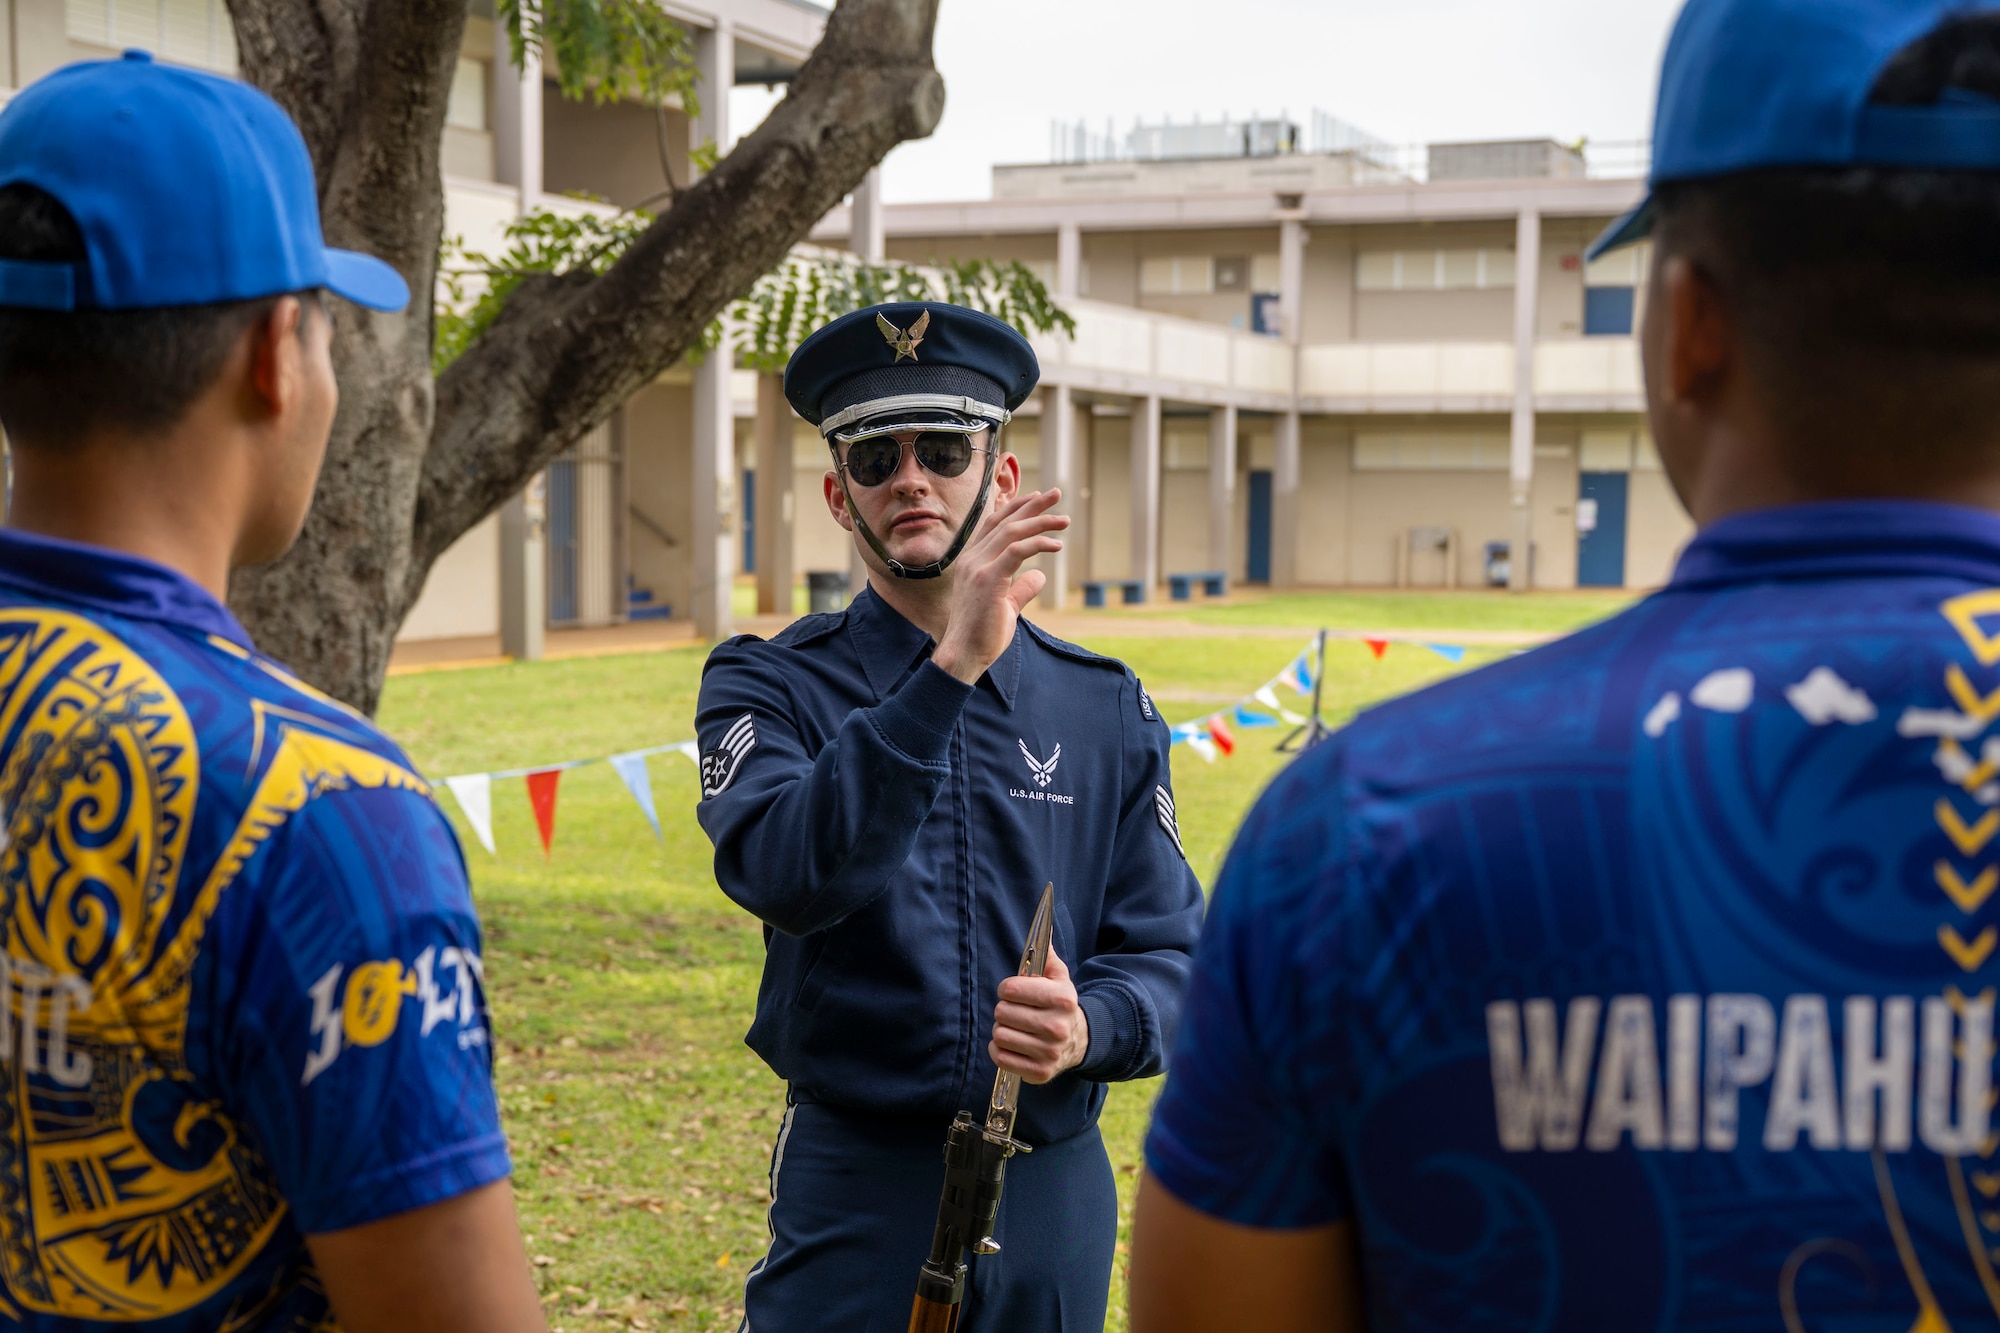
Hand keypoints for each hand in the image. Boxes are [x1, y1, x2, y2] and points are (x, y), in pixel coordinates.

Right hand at [932, 488, 1068, 684]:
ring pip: (1012, 532)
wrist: (962, 656)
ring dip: (1040, 521)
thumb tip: (1040, 576)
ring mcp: (978, 568)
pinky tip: (1056, 546)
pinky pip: (1017, 551)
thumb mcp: (1006, 606)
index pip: (994, 524)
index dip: (1015, 508)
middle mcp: (972, 559)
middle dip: (1032, 505)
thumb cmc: (981, 635)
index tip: (1036, 499)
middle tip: (1056, 494)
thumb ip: (1021, 589)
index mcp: (971, 561)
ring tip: (1064, 519)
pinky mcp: (988, 580)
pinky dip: (1038, 543)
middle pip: (1004, 521)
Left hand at [989, 949, 1089, 1084]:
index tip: (1013, 992)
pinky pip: (1000, 1057)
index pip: (1011, 989)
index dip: (1007, 988)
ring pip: (999, 1035)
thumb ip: (1046, 955)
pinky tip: (1013, 1044)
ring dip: (1002, 1030)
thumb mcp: (1059, 978)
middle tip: (1016, 1011)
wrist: (1079, 1041)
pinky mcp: (1039, 1073)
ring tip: (1016, 1028)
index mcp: (1062, 999)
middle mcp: (1058, 1027)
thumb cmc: (1060, 1005)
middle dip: (1005, 1009)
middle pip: (1002, 1012)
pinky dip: (1000, 1050)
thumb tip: (1043, 930)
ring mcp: (1049, 1053)